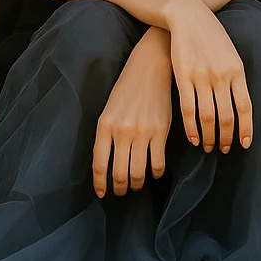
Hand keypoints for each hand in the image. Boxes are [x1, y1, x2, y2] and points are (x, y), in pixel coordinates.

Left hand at [92, 28, 173, 196]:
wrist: (150, 67)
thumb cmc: (127, 88)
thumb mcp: (110, 109)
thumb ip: (107, 135)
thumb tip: (107, 163)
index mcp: (105, 126)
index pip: (99, 164)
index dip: (100, 184)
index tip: (102, 194)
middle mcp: (122, 131)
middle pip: (119, 173)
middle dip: (120, 188)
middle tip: (122, 191)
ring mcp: (142, 132)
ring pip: (138, 172)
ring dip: (136, 183)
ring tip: (136, 184)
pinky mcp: (160, 131)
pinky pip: (157, 163)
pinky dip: (156, 173)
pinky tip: (155, 172)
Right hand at [165, 0, 253, 154]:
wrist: (188, 15)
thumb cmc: (211, 36)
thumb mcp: (231, 54)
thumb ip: (236, 77)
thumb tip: (240, 105)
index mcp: (237, 70)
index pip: (245, 107)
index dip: (246, 129)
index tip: (244, 144)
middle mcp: (221, 75)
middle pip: (226, 116)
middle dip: (226, 137)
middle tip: (224, 149)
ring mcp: (202, 76)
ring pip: (207, 116)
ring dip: (208, 136)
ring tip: (207, 147)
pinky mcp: (183, 77)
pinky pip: (188, 109)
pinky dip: (191, 127)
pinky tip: (193, 138)